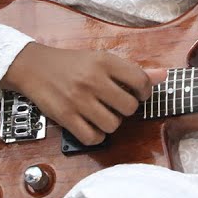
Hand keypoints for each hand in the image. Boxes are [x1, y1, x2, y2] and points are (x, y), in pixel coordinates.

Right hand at [2, 43, 156, 144]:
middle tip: (115, 105)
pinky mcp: (65, 116)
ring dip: (110, 124)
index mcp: (105, 61)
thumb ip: (133, 70)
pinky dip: (95, 136)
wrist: (33, 66)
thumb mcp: (101, 59)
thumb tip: (164, 75)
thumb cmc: (72, 64)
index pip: (141, 81)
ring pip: (113, 125)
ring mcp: (79, 99)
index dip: (145, 93)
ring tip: (101, 114)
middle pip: (129, 108)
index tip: (138, 95)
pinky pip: (93, 137)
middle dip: (126, 110)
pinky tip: (90, 125)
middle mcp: (93, 79)